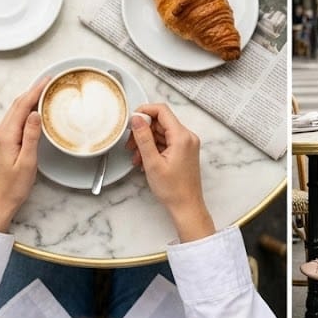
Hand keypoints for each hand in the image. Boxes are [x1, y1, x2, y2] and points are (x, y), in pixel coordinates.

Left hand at [0, 76, 48, 232]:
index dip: (35, 91)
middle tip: (49, 81)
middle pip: (17, 105)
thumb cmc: (13, 186)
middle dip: (33, 90)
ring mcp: (0, 137)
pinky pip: (15, 119)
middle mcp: (1, 133)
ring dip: (29, 99)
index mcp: (7, 135)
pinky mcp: (3, 142)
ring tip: (44, 91)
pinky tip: (34, 110)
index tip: (48, 80)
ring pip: (15, 111)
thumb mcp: (27, 162)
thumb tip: (35, 113)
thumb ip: (31, 136)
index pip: (22, 106)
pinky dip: (25, 109)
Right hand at [128, 103, 214, 240]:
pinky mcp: (184, 151)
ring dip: (147, 141)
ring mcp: (187, 144)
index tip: (132, 121)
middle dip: (143, 131)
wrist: (186, 207)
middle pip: (161, 122)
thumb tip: (137, 118)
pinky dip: (154, 148)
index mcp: (182, 136)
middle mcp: (187, 136)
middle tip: (130, 144)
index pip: (162, 110)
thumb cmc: (172, 189)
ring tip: (136, 157)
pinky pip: (166, 142)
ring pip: (162, 133)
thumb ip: (143, 138)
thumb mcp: (152, 163)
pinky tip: (144, 160)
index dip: (145, 111)